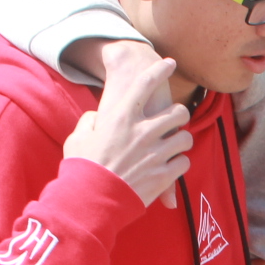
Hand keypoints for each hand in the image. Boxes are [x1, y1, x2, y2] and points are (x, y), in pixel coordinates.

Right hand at [62, 53, 189, 207]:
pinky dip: (180, 164)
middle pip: (178, 112)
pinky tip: (171, 166)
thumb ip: (91, 121)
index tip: (170, 63)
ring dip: (182, 141)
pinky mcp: (163, 175)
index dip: (159, 70)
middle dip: (180, 114)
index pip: (145, 84)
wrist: (90, 201)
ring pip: (185, 138)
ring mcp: (155, 153)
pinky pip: (184, 162)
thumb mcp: (79, 136)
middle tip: (176, 119)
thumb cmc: (81, 167)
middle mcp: (142, 132)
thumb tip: (98, 118)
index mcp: (121, 117)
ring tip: (174, 146)